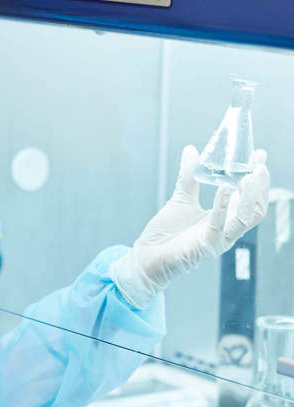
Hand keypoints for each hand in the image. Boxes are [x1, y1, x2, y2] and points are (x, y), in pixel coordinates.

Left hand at [110, 146, 269, 308]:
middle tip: (259, 165)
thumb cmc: (166, 233)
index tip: (259, 155)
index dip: (257, 178)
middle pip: (255, 209)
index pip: (249, 198)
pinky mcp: (204, 248)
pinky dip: (222, 206)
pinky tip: (224, 188)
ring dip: (250, 197)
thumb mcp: (181, 199)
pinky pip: (219, 226)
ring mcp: (217, 240)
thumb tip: (191, 150)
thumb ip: (189, 176)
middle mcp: (226, 230)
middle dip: (260, 186)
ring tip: (250, 175)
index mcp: (224, 218)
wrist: (146, 256)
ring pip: (245, 219)